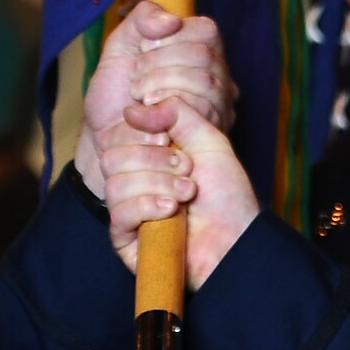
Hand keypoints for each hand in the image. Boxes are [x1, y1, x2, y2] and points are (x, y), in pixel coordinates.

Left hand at [74, 1, 236, 200]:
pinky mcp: (210, 136)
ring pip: (204, 84)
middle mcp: (218, 79)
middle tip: (135, 80)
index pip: (205, 31)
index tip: (143, 51)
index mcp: (201, 53)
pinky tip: (146, 116)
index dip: (170, 38)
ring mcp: (219, 108)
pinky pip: (198, 114)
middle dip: (159, 65)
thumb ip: (142, 19)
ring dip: (160, 86)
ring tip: (139, 98)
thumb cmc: (115, 95)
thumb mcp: (120, 46)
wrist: (103, 139)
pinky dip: (164, 111)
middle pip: (204, 57)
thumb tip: (171, 20)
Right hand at [101, 101, 258, 283]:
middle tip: (186, 169)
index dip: (140, 133)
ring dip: (157, 184)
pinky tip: (172, 211)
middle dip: (153, 160)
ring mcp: (127, 212)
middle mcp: (133, 183)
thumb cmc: (227, 195)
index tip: (169, 139)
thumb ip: (175, 113)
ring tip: (187, 193)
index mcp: (146, 158)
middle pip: (111, 157)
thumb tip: (131, 109)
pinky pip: (118, 214)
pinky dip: (147, 206)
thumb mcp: (207, 139)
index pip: (116, 135)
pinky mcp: (126, 241)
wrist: (238, 240)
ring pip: (114, 184)